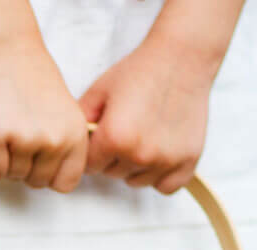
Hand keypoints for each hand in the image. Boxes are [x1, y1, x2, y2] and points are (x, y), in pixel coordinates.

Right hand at [0, 43, 88, 192]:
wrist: (9, 51)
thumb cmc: (33, 80)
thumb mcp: (64, 114)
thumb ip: (63, 144)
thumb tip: (51, 175)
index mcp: (76, 135)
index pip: (66, 183)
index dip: (49, 175)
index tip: (40, 162)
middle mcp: (55, 140)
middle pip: (36, 183)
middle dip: (24, 167)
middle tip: (18, 138)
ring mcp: (26, 140)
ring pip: (13, 176)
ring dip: (5, 160)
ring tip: (7, 129)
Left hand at [80, 38, 215, 194]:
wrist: (181, 56)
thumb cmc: (139, 71)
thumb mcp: (98, 92)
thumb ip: (79, 122)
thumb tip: (67, 146)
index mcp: (113, 138)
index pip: (89, 166)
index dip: (94, 150)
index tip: (103, 134)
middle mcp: (139, 153)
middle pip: (112, 174)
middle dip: (114, 156)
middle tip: (127, 129)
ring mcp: (166, 159)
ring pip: (137, 181)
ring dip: (136, 166)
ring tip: (144, 136)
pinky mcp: (189, 160)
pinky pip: (166, 186)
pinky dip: (161, 175)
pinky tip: (159, 154)